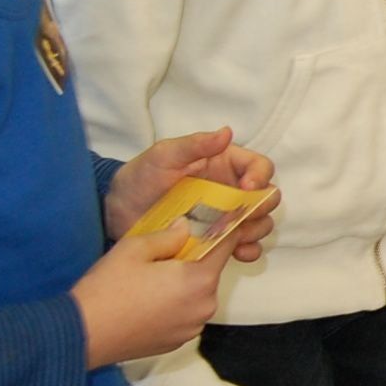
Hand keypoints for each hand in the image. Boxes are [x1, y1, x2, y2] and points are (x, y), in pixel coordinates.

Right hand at [73, 230, 230, 367]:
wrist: (84, 335)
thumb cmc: (108, 288)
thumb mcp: (134, 248)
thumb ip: (168, 236)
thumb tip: (186, 228)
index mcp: (200, 280)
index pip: (225, 247)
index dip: (221, 232)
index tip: (214, 223)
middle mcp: (204, 307)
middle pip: (209, 273)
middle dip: (195, 260)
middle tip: (166, 251)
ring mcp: (192, 328)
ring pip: (196, 295)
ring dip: (183, 284)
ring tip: (152, 278)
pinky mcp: (177, 342)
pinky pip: (184, 314)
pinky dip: (174, 304)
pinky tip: (147, 300)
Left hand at [107, 127, 278, 260]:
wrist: (119, 213)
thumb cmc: (141, 177)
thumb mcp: (163, 155)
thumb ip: (194, 144)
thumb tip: (227, 132)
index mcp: (225, 164)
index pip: (260, 166)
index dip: (260, 177)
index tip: (245, 190)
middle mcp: (232, 190)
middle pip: (266, 198)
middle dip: (260, 208)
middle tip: (240, 218)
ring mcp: (227, 217)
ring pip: (260, 223)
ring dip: (255, 231)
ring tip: (234, 237)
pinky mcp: (219, 241)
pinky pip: (246, 247)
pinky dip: (248, 251)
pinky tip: (236, 253)